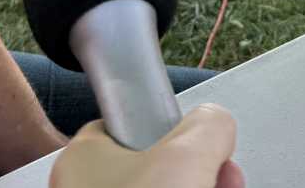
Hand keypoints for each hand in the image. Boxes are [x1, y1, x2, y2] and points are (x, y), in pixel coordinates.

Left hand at [49, 104, 243, 187]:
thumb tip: (216, 122)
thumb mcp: (188, 153)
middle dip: (196, 167)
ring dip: (197, 185)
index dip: (177, 132)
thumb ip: (207, 123)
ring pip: (161, 187)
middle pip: (155, 163)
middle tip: (221, 177)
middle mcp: (84, 187)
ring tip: (222, 187)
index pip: (134, 125)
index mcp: (82, 157)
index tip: (202, 145)